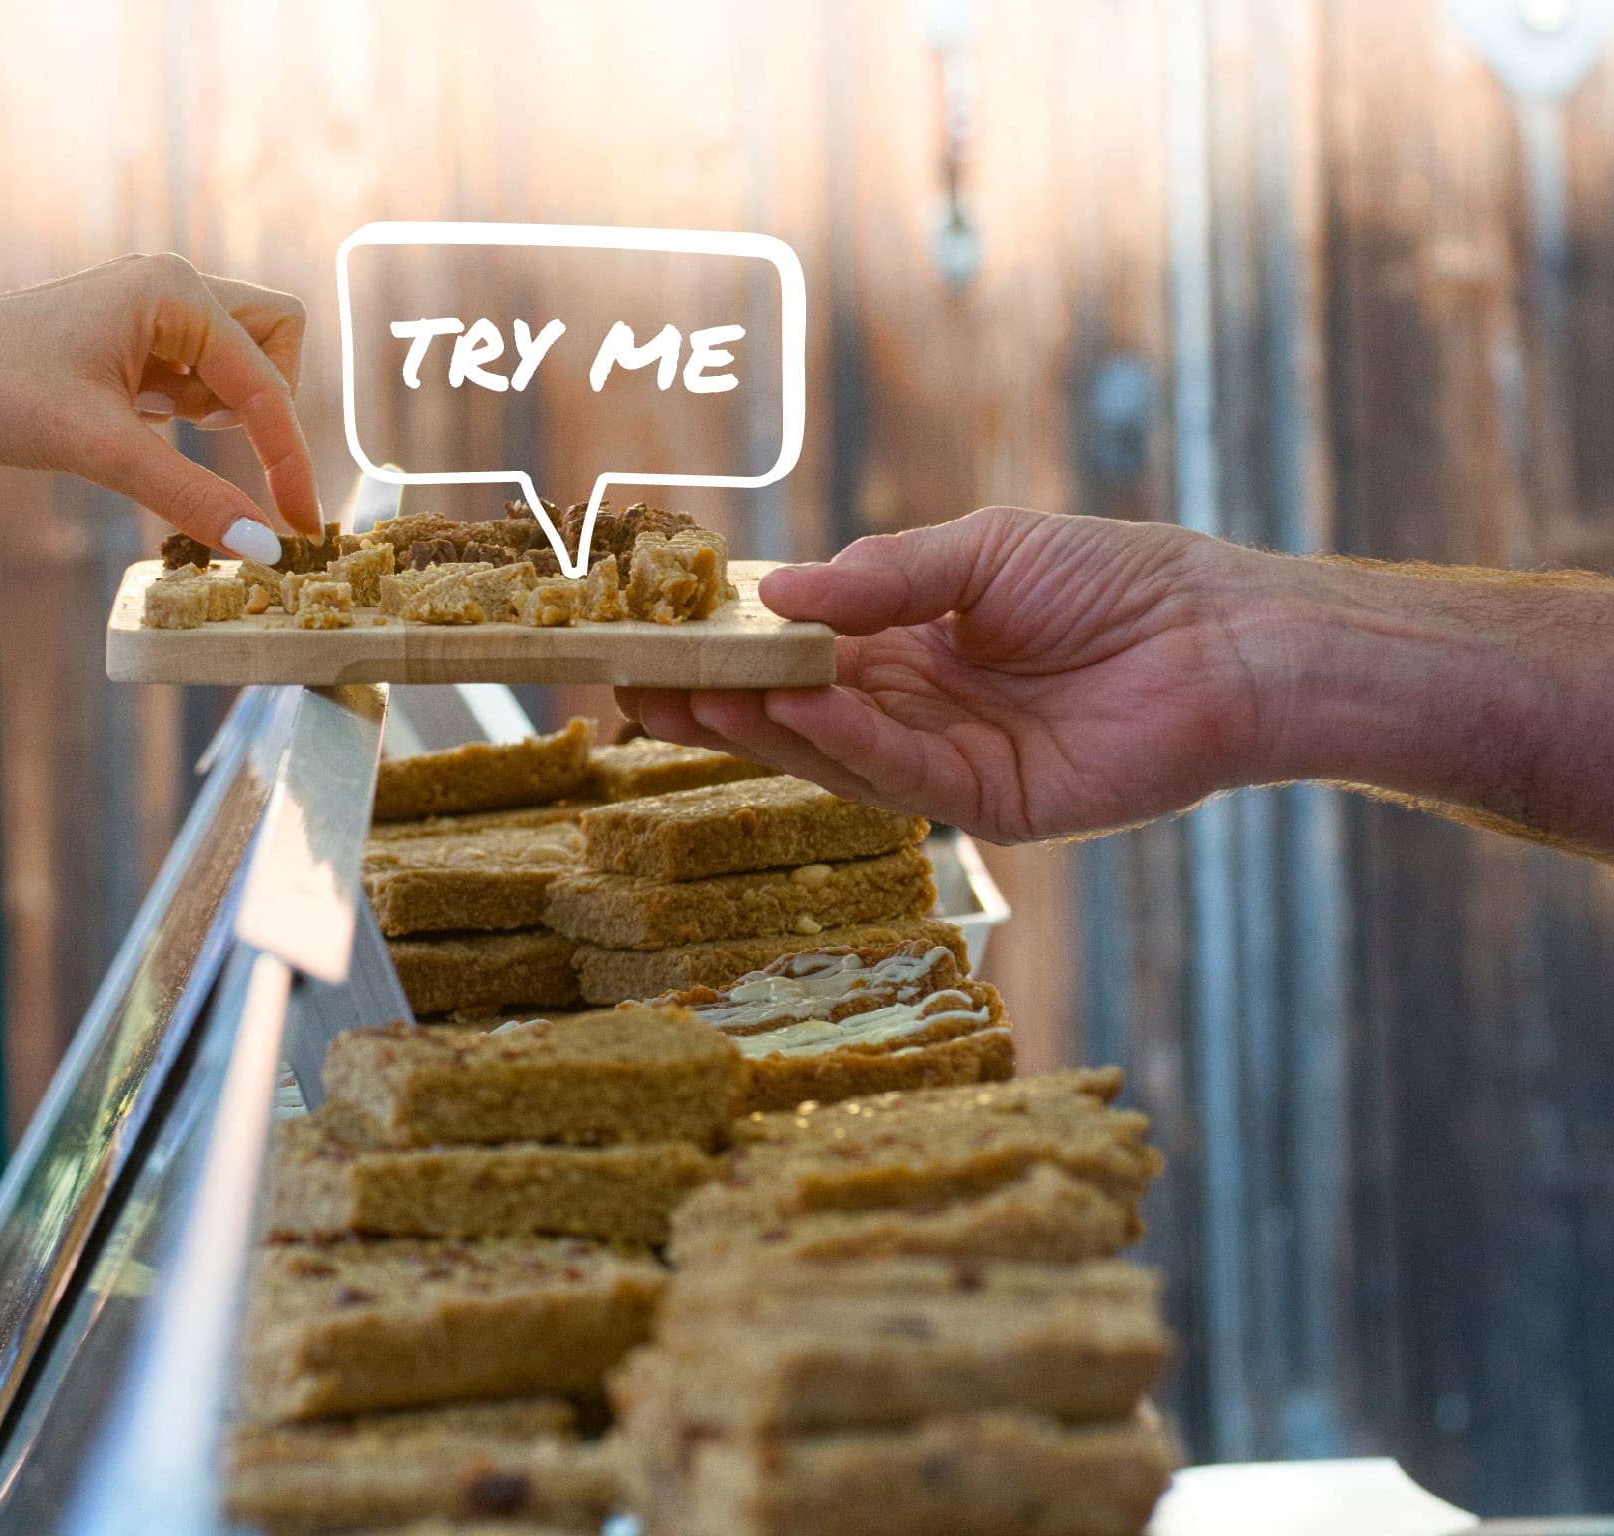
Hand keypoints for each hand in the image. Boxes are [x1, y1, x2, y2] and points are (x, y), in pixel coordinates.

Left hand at [0, 253, 322, 556]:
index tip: (302, 526)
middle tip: (214, 449)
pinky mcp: (136, 340)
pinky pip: (203, 373)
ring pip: (243, 358)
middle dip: (265, 407)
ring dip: (227, 408)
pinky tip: (140, 426)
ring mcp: (155, 310)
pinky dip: (195, 411)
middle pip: (277, 342)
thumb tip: (265, 549)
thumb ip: (190, 497)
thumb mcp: (100, 451)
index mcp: (174, 290)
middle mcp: (173, 286)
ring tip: (156, 430)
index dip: (290, 459)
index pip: (267, 384)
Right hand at [619, 506, 1290, 842]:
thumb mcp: (983, 552)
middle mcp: (920, 711)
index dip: (728, 650)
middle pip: (795, 713)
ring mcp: (950, 764)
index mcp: (914, 648)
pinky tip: (789, 708)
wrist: (1229, 638)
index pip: (798, 655)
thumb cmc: (1119, 579)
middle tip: (635, 686)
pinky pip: (899, 774)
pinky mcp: (990, 807)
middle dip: (716, 701)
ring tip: (694, 695)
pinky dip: (841, 741)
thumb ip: (882, 578)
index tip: (653, 638)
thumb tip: (778, 594)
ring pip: (832, 751)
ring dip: (760, 726)